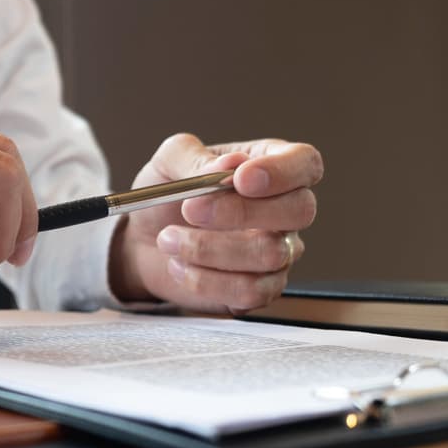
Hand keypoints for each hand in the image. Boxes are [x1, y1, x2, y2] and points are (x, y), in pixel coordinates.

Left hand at [110, 133, 322, 312]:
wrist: (143, 241)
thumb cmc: (166, 195)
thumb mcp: (167, 162)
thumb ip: (193, 157)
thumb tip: (227, 166)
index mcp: (269, 165)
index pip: (305, 163)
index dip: (282, 171)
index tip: (241, 179)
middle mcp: (283, 210)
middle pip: (299, 210)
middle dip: (240, 212)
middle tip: (190, 209)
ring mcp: (278, 252)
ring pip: (270, 254)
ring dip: (207, 248)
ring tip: (167, 239)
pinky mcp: (260, 289)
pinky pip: (250, 291)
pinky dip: (205, 280)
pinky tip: (178, 265)